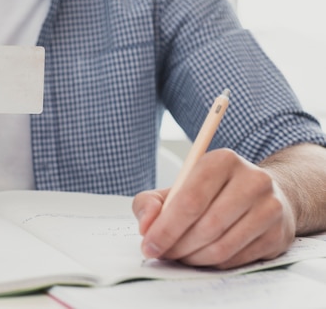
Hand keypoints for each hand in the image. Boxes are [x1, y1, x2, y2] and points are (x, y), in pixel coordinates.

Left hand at [133, 148, 295, 268]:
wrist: (259, 195)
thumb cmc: (210, 191)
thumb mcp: (176, 187)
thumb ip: (150, 202)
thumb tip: (146, 226)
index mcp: (222, 160)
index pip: (190, 200)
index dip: (165, 228)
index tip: (149, 245)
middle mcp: (252, 180)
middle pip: (206, 226)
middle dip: (177, 246)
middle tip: (162, 253)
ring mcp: (270, 207)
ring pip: (222, 246)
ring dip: (193, 258)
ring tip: (181, 255)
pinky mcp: (278, 234)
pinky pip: (237, 259)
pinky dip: (212, 263)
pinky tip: (202, 256)